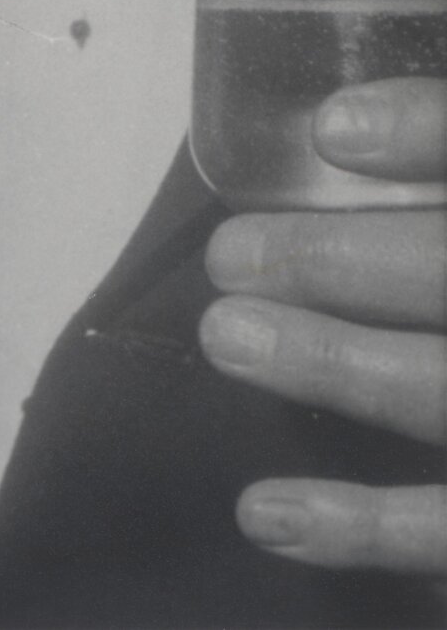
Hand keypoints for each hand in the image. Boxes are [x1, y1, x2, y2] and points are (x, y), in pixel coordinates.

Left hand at [200, 75, 444, 577]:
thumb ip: (438, 155)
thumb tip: (340, 122)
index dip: (427, 130)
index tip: (329, 132)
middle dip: (339, 263)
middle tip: (231, 255)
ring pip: (443, 391)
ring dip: (332, 364)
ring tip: (226, 335)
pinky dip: (362, 528)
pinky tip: (265, 514)